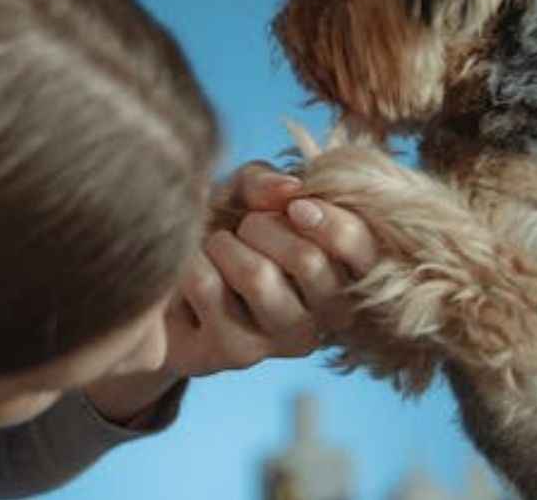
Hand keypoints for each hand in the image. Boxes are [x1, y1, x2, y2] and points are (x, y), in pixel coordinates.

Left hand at [168, 161, 379, 376]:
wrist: (171, 280)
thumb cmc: (225, 230)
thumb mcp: (246, 194)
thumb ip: (269, 183)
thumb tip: (289, 189)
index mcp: (348, 274)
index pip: (364, 253)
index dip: (331, 221)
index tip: (295, 207)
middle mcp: (327, 316)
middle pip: (309, 260)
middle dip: (263, 226)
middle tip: (245, 228)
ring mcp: (283, 341)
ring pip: (257, 275)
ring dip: (224, 245)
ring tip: (217, 250)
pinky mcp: (236, 353)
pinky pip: (208, 287)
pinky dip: (192, 264)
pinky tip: (195, 277)